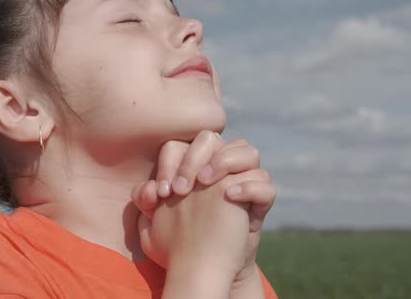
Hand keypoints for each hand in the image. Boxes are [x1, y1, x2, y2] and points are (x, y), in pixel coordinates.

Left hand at [131, 131, 276, 278]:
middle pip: (214, 138)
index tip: (163, 192)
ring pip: (248, 152)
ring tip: (207, 182)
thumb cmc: (178, 244)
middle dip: (195, 156)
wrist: (203, 272)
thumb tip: (150, 189)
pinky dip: (250, 187)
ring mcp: (241, 184)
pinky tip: (229, 197)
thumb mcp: (151, 226)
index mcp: (192, 167)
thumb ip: (145, 202)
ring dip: (226, 160)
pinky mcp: (259, 205)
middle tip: (183, 188)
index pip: (183, 144)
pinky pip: (265, 186)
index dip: (171, 161)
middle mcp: (218, 170)